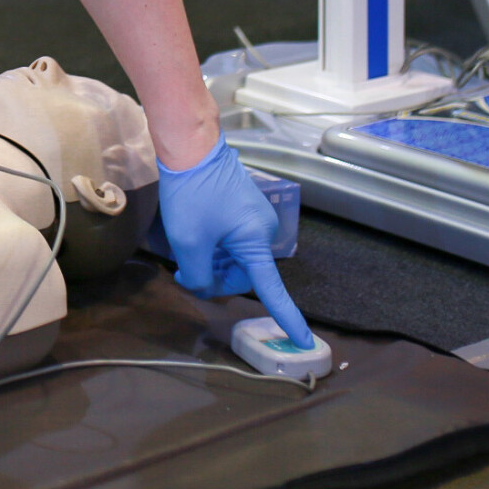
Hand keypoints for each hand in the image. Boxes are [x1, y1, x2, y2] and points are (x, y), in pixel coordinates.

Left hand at [157, 138, 312, 347]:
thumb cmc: (192, 193)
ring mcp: (256, 219)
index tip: (305, 342)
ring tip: (184, 252)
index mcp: (256, 242)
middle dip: (214, 278)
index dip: (288, 318)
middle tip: (183, 272)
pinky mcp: (245, 210)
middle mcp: (264, 232)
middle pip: (243, 275)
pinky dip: (214, 246)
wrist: (192, 145)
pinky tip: (194, 238)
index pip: (272, 290)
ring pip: (235, 259)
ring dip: (212, 262)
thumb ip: (199, 276)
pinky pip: (233, 241)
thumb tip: (202, 285)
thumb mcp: (189, 242)